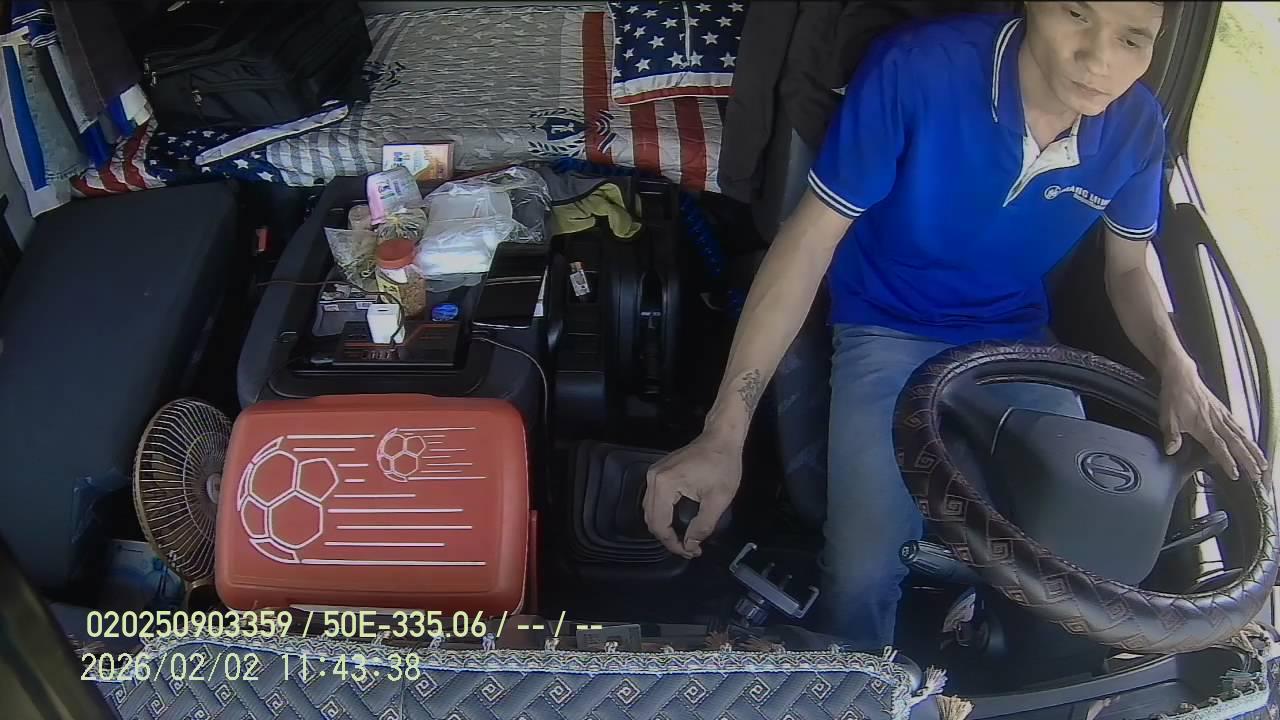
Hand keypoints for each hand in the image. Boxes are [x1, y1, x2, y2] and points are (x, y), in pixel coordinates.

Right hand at [644, 435, 741, 558]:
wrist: (721, 437)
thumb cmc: (723, 465)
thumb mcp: (719, 499)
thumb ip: (703, 526)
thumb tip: (690, 546)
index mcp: (664, 484)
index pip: (659, 524)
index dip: (673, 543)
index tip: (691, 552)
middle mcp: (653, 479)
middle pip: (651, 519)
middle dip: (668, 538)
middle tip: (689, 548)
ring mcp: (653, 474)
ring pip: (650, 511)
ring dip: (664, 529)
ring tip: (684, 539)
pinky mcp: (658, 473)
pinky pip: (654, 501)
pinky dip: (663, 516)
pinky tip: (678, 523)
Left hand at [1160, 359, 1267, 480]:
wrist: (1181, 376)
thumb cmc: (1174, 396)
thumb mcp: (1167, 417)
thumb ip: (1171, 435)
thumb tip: (1171, 450)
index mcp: (1203, 425)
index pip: (1218, 447)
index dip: (1227, 461)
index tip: (1235, 474)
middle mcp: (1216, 421)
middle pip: (1236, 444)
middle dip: (1248, 460)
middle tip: (1257, 474)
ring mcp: (1222, 416)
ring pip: (1242, 436)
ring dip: (1253, 450)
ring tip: (1262, 463)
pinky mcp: (1223, 411)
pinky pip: (1239, 426)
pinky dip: (1248, 436)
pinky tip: (1252, 444)